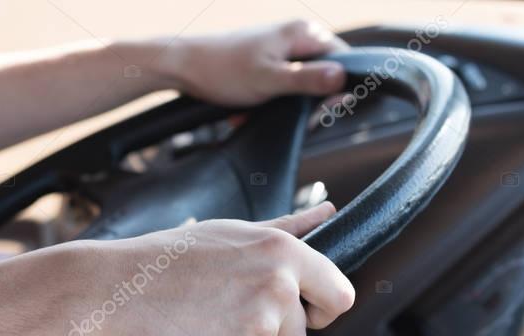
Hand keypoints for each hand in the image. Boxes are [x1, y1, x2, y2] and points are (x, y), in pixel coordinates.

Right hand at [63, 202, 354, 335]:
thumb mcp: (227, 232)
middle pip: (300, 335)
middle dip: (268, 333)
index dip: (320, 309)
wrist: (108, 291)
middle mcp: (277, 288)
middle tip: (221, 310)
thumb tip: (325, 215)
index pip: (340, 296)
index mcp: (282, 252)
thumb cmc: (160, 260)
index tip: (300, 310)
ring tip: (201, 321)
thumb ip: (285, 227)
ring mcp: (257, 327)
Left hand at [158, 19, 347, 105]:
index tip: (318, 111)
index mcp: (302, 33)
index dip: (335, 89)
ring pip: (296, 85)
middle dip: (300, 102)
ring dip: (278, 106)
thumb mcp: (269, 80)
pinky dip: (263, 102)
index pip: (342, 60)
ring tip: (253, 111)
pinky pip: (276, 87)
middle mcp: (293, 36)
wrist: (181, 66)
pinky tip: (245, 111)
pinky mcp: (263, 61)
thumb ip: (308, 80)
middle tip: (279, 113)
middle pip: (320, 75)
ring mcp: (278, 48)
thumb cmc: (220, 69)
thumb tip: (342, 79)